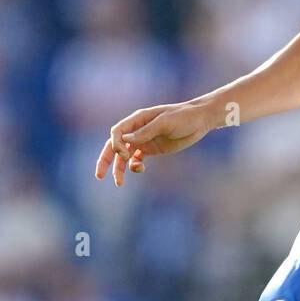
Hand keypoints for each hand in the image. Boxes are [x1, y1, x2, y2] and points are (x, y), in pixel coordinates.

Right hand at [95, 101, 212, 186]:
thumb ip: (146, 131)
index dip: (115, 144)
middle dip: (105, 160)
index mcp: (137, 119)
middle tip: (99, 176)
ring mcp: (143, 140)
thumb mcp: (165, 122)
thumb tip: (125, 139)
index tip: (124, 155)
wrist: (200, 120)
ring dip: (120, 169)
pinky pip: (136, 160)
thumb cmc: (183, 117)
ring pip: (124, 156)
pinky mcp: (151, 149)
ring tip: (119, 183)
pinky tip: (139, 169)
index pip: (117, 132)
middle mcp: (137, 130)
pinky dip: (134, 166)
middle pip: (114, 145)